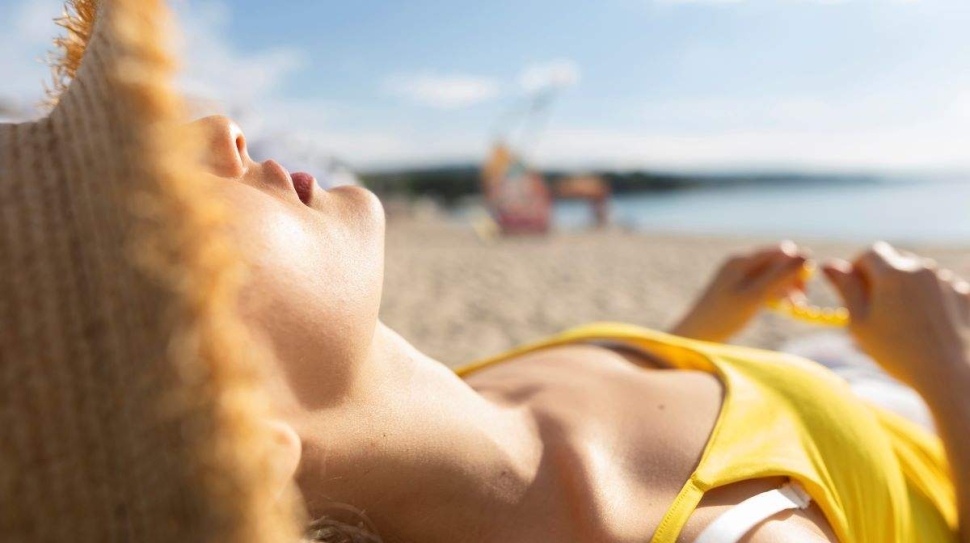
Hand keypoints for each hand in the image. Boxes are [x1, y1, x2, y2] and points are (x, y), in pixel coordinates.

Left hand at [671, 242, 808, 342]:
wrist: (696, 334)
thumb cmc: (724, 317)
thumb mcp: (755, 296)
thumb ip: (779, 276)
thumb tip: (807, 256)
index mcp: (741, 260)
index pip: (780, 251)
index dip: (797, 265)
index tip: (805, 288)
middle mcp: (739, 263)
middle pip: (776, 262)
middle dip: (792, 278)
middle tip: (801, 301)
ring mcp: (737, 275)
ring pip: (771, 274)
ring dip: (785, 287)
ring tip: (794, 306)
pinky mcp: (737, 288)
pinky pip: (762, 284)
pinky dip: (773, 293)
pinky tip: (781, 306)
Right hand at [823, 242, 969, 392]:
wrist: (951, 375)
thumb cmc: (898, 352)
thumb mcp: (860, 322)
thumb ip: (845, 288)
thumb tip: (829, 265)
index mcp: (893, 273)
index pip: (870, 253)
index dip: (858, 267)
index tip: (855, 288)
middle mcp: (922, 269)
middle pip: (896, 259)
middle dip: (883, 276)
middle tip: (877, 308)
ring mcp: (947, 281)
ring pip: (919, 274)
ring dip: (907, 288)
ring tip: (906, 322)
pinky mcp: (966, 295)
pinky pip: (941, 287)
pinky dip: (931, 299)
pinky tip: (929, 326)